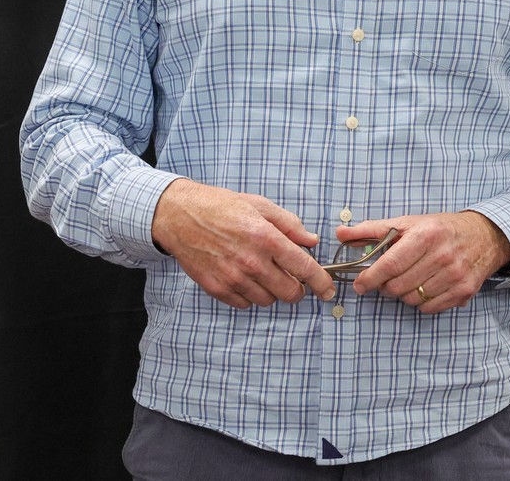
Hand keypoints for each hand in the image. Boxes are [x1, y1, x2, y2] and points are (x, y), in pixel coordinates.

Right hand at [151, 179, 335, 308]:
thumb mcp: (260, 205)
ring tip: (263, 272)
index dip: (321, 282)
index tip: (328, 290)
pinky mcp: (217, 288)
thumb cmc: (222, 207)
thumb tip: (311, 240)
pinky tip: (244, 277)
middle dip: (297, 288)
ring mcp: (233, 278)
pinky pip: (244, 303)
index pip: (304, 268)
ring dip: (272, 291)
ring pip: (268, 300)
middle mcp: (252, 261)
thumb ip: (290, 224)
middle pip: (289, 292)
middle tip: (291, 277)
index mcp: (267, 238)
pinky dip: (250, 295)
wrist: (181, 216)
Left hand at [342, 211, 509, 314]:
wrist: (483, 236)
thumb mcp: (408, 223)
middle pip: (398, 286)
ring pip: (412, 299)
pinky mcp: (464, 292)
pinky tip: (424, 286)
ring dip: (403, 294)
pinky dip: (421, 302)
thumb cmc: (440, 229)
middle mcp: (442, 256)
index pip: (391, 264)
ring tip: (409, 279)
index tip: (359, 284)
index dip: (371, 277)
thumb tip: (340, 234)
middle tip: (387, 278)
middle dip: (386, 286)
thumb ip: (372, 230)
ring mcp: (455, 276)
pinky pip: (429, 308)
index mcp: (426, 235)